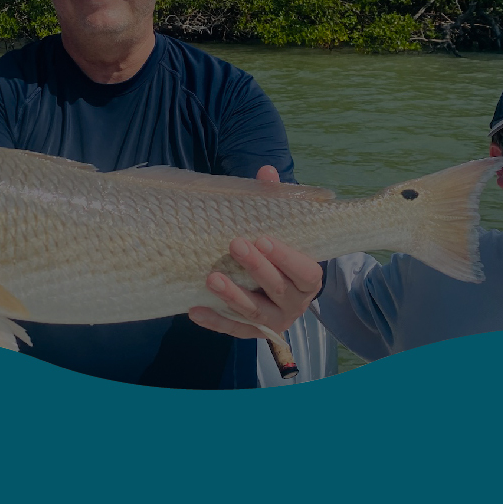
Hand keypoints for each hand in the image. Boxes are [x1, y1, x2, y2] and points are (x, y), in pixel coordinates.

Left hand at [188, 165, 323, 338]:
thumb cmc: (279, 251)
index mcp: (308, 278)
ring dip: (232, 296)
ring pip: (254, 313)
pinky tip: (194, 310)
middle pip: (277, 290)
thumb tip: (266, 170)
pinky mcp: (252, 332)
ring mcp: (274, 320)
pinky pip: (233, 330)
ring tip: (211, 278)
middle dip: (256, 268)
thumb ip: (276, 201)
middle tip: (235, 244)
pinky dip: (215, 322)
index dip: (286, 257)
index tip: (264, 239)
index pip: (304, 271)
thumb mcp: (282, 227)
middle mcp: (295, 304)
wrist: (279, 289)